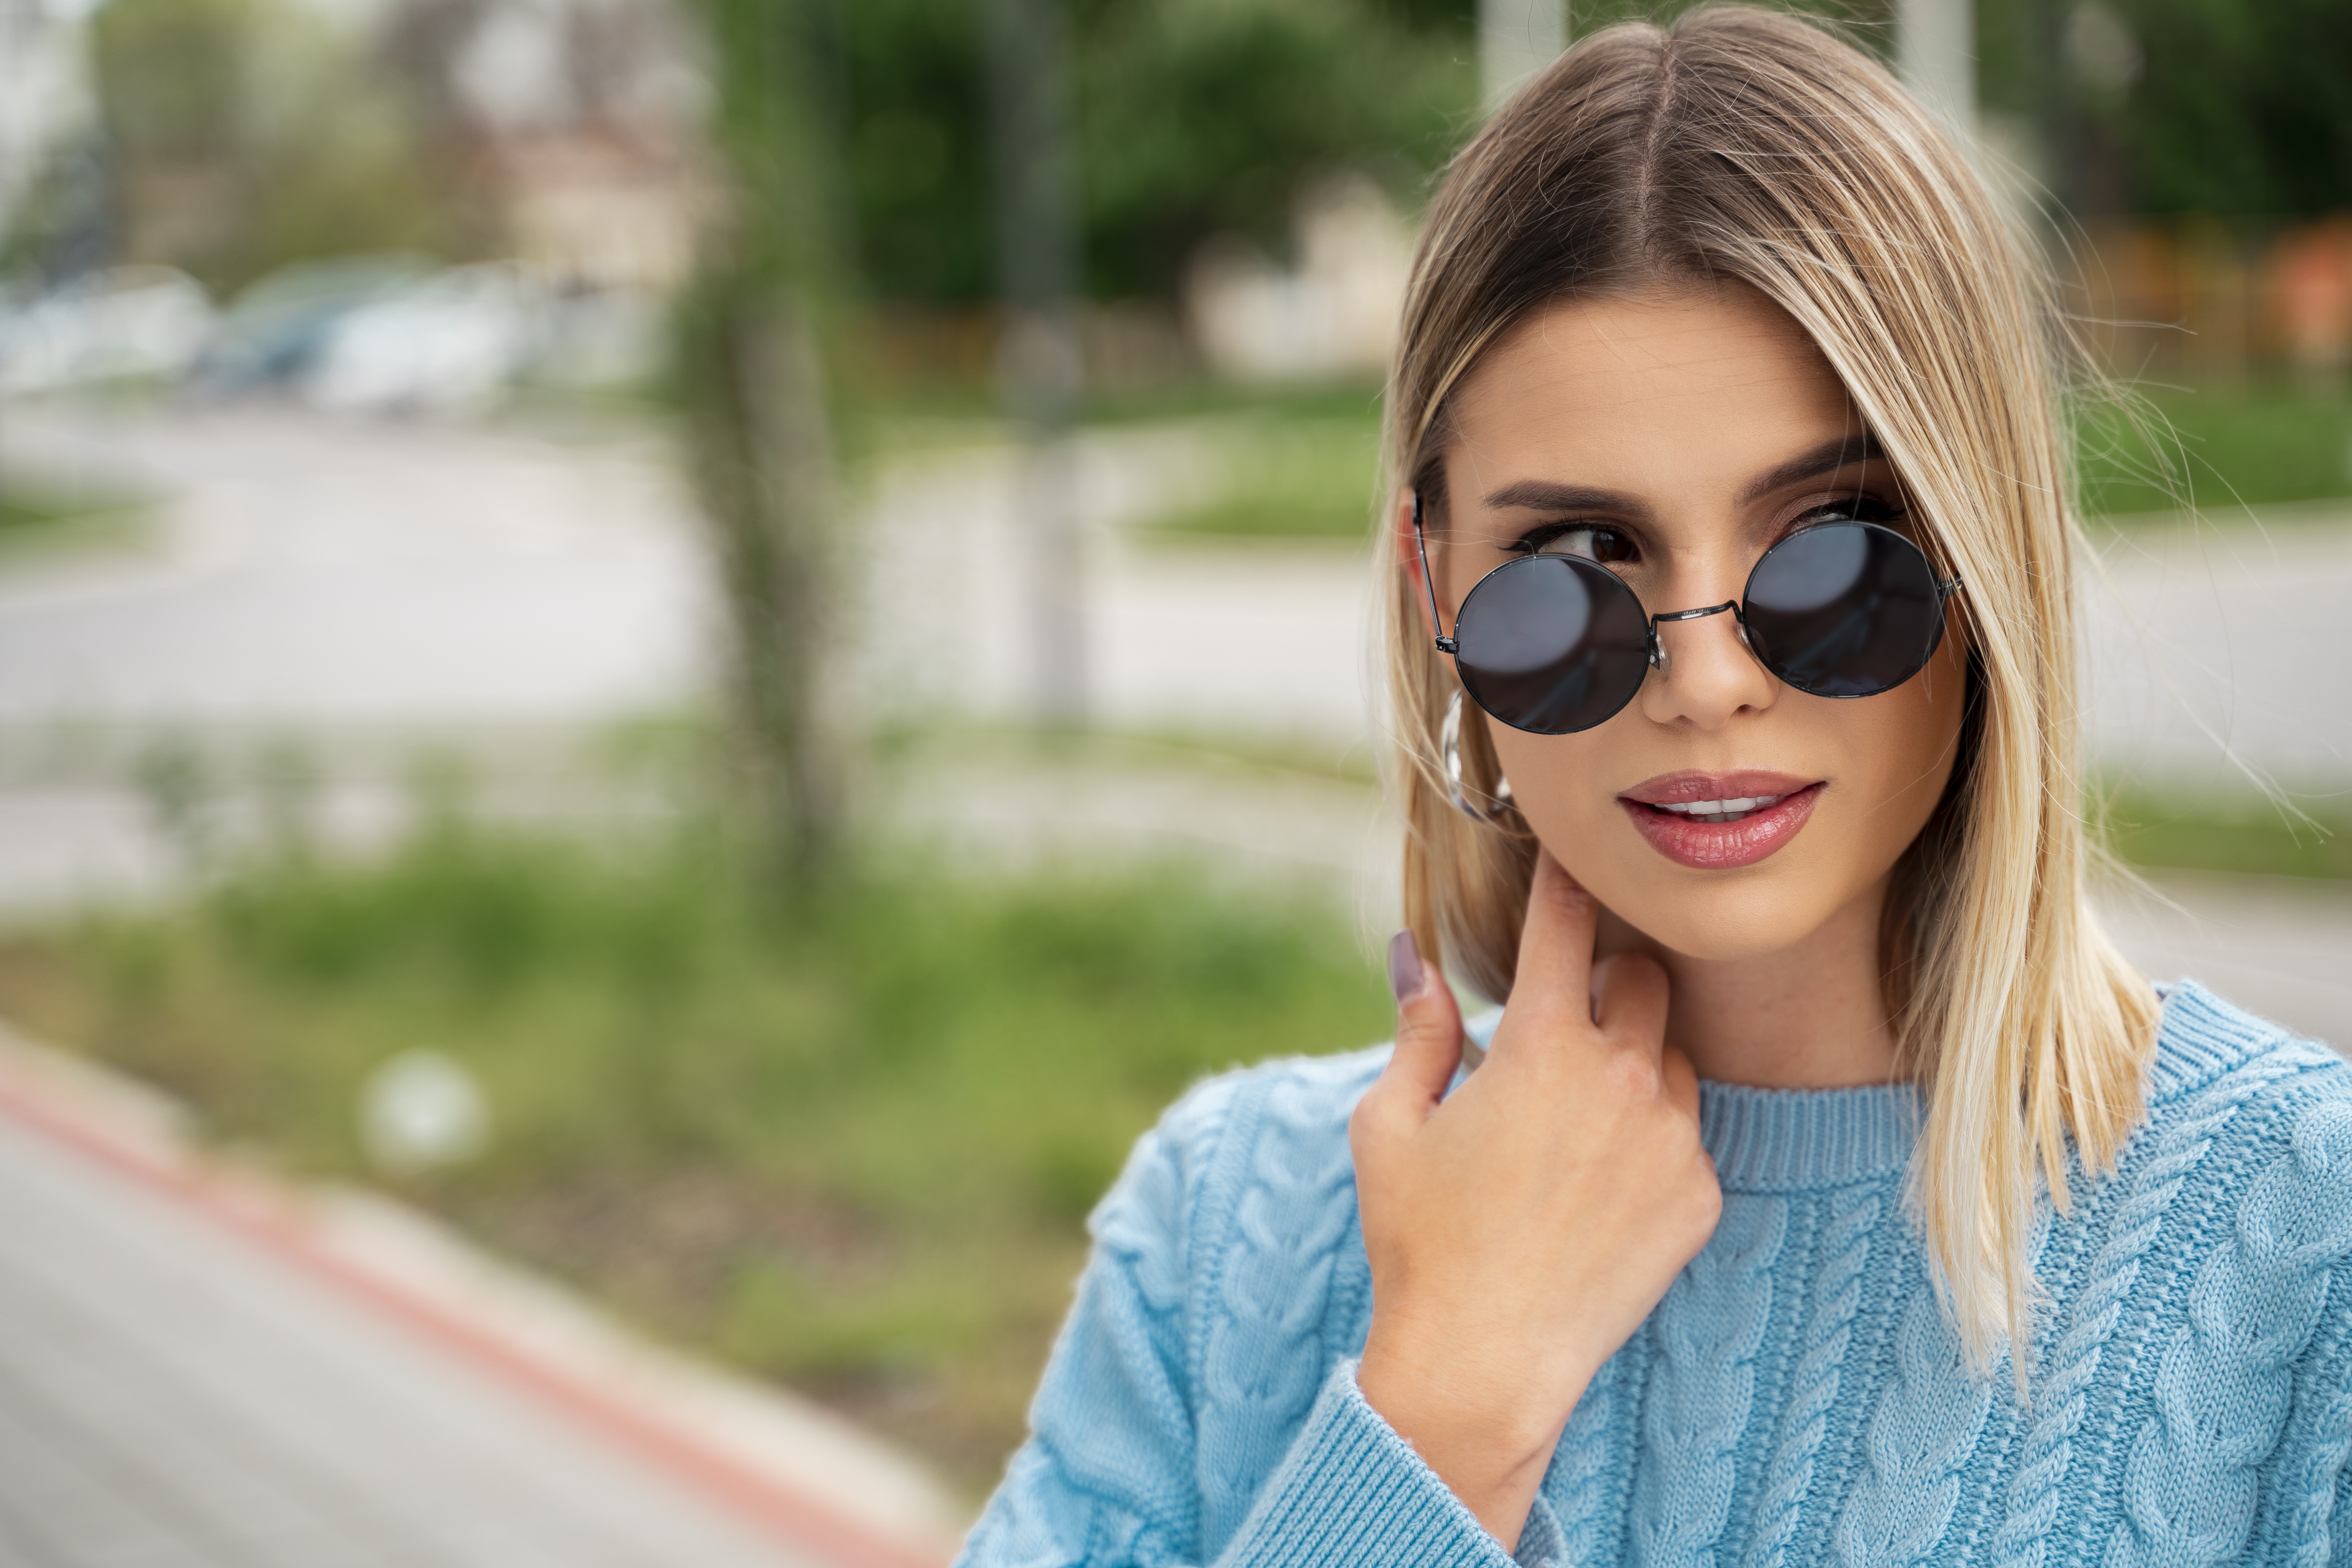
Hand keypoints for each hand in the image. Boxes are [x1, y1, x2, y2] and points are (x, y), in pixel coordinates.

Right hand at [1350, 850, 1720, 1548]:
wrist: (1484, 1363)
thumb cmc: (1420, 1240)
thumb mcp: (1389, 1125)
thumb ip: (1417, 1030)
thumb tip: (1409, 954)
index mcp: (1540, 1047)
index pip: (1562, 927)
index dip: (1562, 884)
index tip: (1568, 859)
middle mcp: (1620, 1079)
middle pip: (1642, 978)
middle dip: (1606, 980)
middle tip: (1559, 1022)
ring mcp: (1670, 1139)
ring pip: (1670, 1056)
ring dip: (1632, 1061)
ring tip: (1575, 1121)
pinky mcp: (1700, 1197)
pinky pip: (1686, 1133)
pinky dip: (1649, 1139)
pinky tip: (1598, 1185)